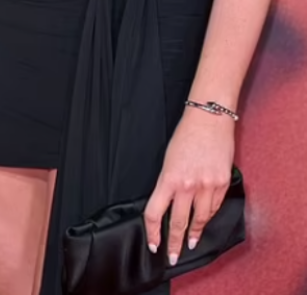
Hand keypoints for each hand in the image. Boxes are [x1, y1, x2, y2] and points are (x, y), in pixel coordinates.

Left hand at [144, 107, 234, 264]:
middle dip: (175, 243)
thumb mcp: (169, 159)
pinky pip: (215, 206)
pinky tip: (205, 221)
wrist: (209, 118)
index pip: (155, 212)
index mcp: (168, 178)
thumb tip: (168, 204)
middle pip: (178, 222)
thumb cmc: (186, 135)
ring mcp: (207, 185)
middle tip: (173, 256)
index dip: (153, 232)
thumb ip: (168, 183)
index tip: (154, 244)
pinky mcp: (222, 182)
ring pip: (200, 219)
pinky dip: (209, 216)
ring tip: (191, 243)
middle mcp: (188, 185)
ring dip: (194, 233)